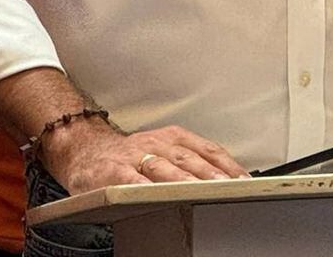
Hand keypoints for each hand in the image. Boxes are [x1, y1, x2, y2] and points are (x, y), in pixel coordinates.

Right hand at [42, 121, 248, 193]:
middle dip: (210, 173)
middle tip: (229, 186)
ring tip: (201, 190)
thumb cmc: (132, 156)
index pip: (207, 149)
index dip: (227, 164)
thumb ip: (191, 162)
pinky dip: (145, 187)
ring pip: (164, 168)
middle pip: (189, 158)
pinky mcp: (114, 172)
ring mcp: (135, 157)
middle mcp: (157, 143)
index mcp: (174, 137)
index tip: (244, 179)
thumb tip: (227, 179)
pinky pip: (132, 180)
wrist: (87, 151)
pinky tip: (156, 195)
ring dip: (184, 180)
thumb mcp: (165, 151)